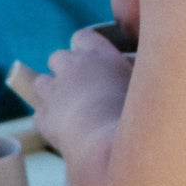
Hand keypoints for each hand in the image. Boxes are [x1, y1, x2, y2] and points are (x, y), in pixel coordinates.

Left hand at [32, 27, 132, 159]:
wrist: (111, 148)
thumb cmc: (138, 119)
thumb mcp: (145, 88)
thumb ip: (134, 77)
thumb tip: (134, 79)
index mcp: (100, 55)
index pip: (83, 37)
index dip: (85, 48)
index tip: (93, 61)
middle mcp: (73, 67)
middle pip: (58, 57)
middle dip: (65, 69)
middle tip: (83, 88)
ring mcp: (54, 92)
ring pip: (41, 82)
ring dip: (52, 91)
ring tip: (71, 109)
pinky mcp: (44, 118)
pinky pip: (40, 114)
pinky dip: (49, 120)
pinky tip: (65, 131)